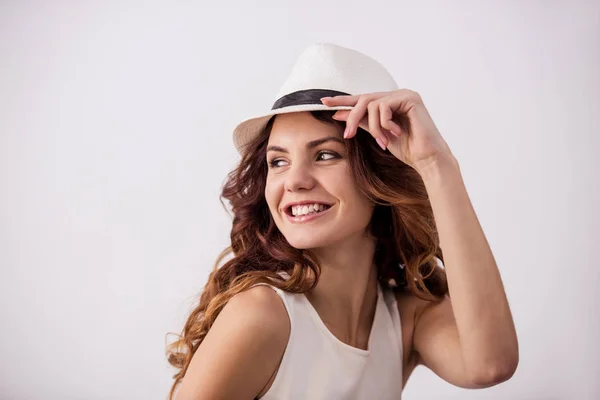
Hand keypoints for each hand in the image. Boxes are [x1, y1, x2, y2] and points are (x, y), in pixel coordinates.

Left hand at [321, 89, 454, 173]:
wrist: (426, 159)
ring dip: (373, 126)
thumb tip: (337, 114)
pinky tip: (395, 133)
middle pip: (364, 99)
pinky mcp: (410, 98)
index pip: (362, 99)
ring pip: (372, 104)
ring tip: (382, 141)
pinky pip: (384, 106)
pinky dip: (384, 123)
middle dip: (352, 117)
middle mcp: (397, 95)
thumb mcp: (377, 133)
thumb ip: (360, 122)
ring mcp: (404, 95)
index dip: (343, 100)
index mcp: (390, 103)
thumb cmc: (406, 149)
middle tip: (348, 135)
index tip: (323, 102)